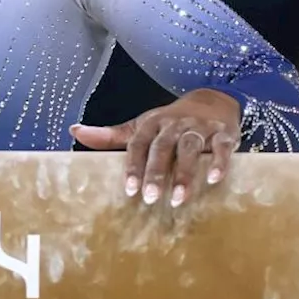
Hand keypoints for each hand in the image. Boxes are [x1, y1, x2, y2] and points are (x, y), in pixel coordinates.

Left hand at [69, 89, 241, 206]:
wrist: (211, 100)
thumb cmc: (169, 122)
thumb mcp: (140, 126)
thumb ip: (110, 135)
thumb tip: (75, 131)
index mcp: (151, 124)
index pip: (138, 145)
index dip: (132, 167)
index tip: (128, 190)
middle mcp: (173, 124)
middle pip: (162, 148)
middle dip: (155, 173)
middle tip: (151, 199)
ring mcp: (199, 128)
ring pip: (190, 149)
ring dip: (184, 173)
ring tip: (179, 198)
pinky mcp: (223, 133)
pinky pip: (222, 147)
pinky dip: (219, 162)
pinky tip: (213, 179)